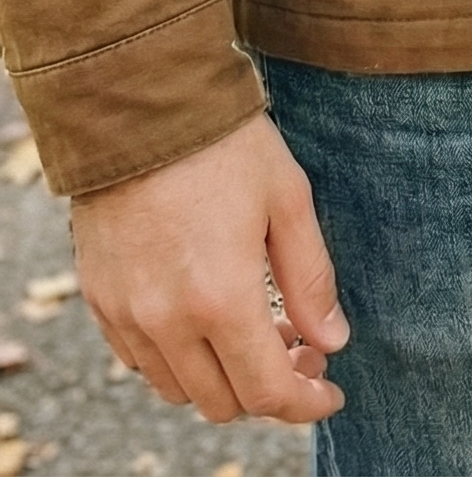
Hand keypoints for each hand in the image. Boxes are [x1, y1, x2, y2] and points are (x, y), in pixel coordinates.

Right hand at [71, 113, 346, 425]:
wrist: (141, 107)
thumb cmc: (225, 145)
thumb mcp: (288, 199)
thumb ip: (311, 278)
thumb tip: (332, 341)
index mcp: (221, 298)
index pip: (266, 392)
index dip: (305, 402)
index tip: (330, 391)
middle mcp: (167, 321)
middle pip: (221, 403)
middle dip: (269, 389)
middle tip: (300, 347)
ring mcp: (126, 314)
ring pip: (177, 389)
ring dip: (220, 378)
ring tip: (254, 331)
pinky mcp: (99, 299)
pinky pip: (138, 360)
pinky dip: (177, 358)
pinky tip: (204, 319)